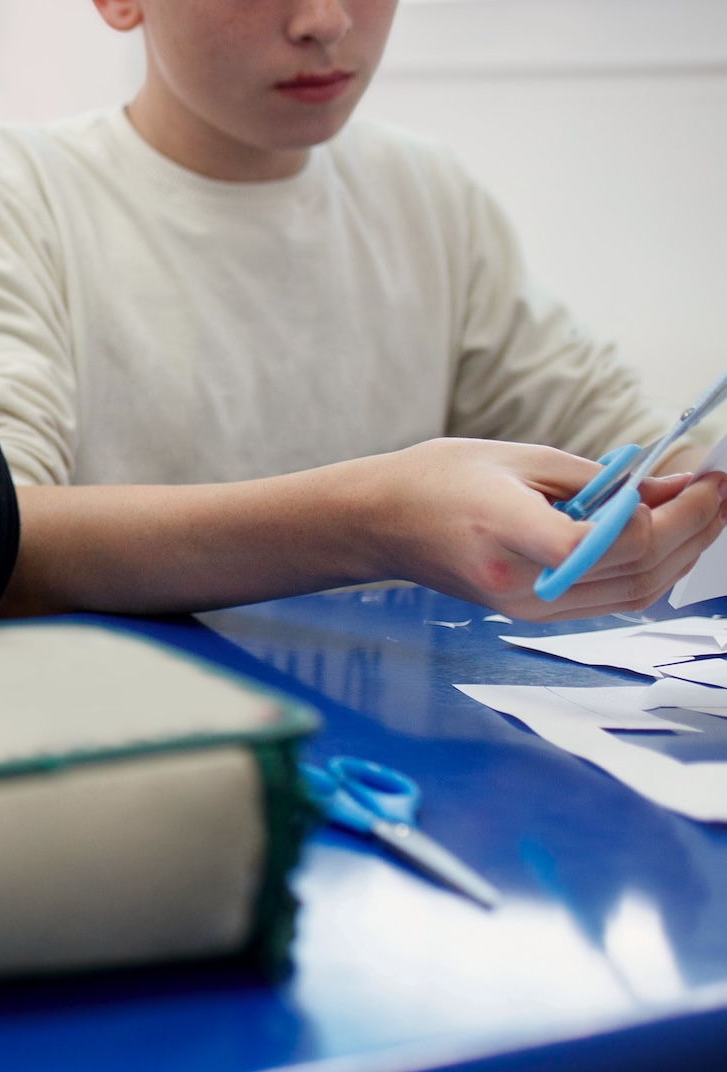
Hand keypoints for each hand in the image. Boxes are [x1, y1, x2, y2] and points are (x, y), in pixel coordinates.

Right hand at [364, 439, 725, 620]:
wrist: (379, 523)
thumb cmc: (435, 481)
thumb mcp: (519, 459)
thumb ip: (599, 479)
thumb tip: (669, 489)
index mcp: (506, 533)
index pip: (609, 542)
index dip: (668, 515)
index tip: (698, 480)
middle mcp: (519, 584)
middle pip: (636, 573)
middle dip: (692, 531)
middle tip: (717, 492)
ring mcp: (526, 607)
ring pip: (635, 594)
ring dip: (681, 554)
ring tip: (702, 512)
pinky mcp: (533, 613)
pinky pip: (612, 599)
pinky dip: (650, 569)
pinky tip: (664, 537)